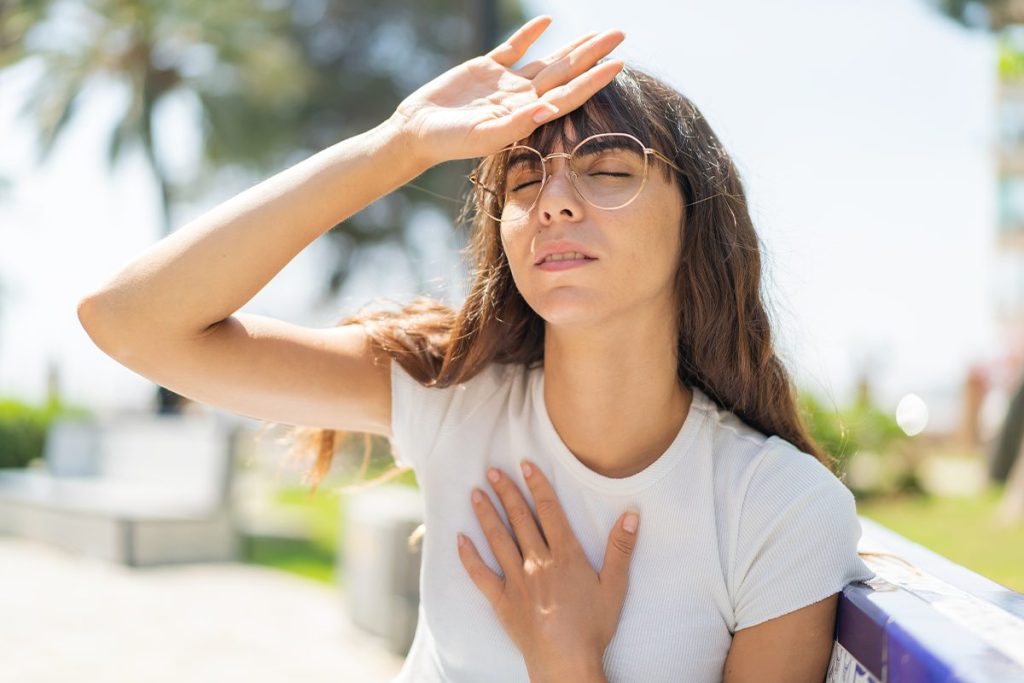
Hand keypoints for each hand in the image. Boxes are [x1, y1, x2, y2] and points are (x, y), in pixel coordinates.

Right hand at [388, 15, 624, 166]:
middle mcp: (522, 98)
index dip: (594, 79)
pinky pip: (514, 48)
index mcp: (527, 115)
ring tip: (598, 32)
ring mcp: (506, 83)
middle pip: (566, 72)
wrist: (417, 133)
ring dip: (573, 47)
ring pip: (547, 60)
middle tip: (620, 34)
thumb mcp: (484, 136)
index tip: (618, 63)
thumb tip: (549, 110)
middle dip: (593, 53)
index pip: (569, 95)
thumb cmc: (450, 141)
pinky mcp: (486, 69)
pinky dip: (530, 35)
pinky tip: (547, 22)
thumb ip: (516, 124)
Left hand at [456, 459, 639, 680]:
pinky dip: (469, 556)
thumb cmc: (593, 626)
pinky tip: (460, 539)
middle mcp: (538, 561)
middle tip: (492, 471)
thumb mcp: (615, 585)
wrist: (566, 661)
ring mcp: (517, 580)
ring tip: (475, 493)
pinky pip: (480, 574)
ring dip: (486, 514)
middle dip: (506, 492)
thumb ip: (621, 547)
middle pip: (519, 519)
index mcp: (565, 555)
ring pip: (498, 539)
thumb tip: (631, 514)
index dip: (537, 485)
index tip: (524, 464)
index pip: (548, 510)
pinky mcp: (502, 600)